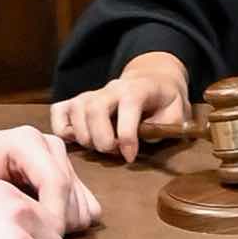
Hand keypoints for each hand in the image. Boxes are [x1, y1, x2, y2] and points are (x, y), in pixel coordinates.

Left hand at [0, 117, 99, 236]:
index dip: (52, 218)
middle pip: (71, 194)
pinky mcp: (65, 175)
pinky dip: (67, 223)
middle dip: (56, 226)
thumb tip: (24, 224)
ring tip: (27, 236)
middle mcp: (48, 145)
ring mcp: (59, 159)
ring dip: (62, 226)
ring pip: (81, 203)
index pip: (56, 182)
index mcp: (26, 141)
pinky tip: (39, 229)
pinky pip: (82, 206)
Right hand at [52, 51, 194, 162]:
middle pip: (94, 108)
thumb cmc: (164, 101)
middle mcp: (111, 88)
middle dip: (101, 138)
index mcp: (137, 89)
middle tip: (111, 152)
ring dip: (84, 137)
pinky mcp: (77, 101)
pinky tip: (77, 139)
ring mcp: (91, 94)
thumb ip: (166, 126)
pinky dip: (62, 129)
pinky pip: (60, 111)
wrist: (152, 81)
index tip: (129, 156)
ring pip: (76, 111)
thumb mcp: (177, 111)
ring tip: (100, 147)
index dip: (127, 135)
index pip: (128, 105)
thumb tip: (145, 140)